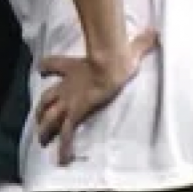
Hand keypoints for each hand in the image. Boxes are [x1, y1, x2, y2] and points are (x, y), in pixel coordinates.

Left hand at [35, 30, 158, 164]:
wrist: (111, 66)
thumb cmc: (117, 57)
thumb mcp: (129, 48)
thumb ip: (140, 42)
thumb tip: (154, 32)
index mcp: (75, 68)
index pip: (53, 64)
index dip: (46, 66)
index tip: (40, 68)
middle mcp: (68, 86)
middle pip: (47, 97)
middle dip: (41, 108)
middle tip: (37, 117)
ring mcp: (70, 100)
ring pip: (50, 117)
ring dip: (44, 128)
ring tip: (42, 140)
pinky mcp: (76, 113)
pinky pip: (66, 133)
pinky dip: (64, 147)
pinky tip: (62, 159)